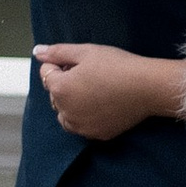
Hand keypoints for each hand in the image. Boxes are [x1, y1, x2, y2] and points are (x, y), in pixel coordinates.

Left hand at [34, 45, 185, 140]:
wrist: (147, 87)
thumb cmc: (118, 66)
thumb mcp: (86, 52)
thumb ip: (57, 52)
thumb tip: (37, 52)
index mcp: (60, 89)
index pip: (46, 73)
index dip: (62, 63)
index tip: (83, 62)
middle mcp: (66, 111)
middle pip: (55, 95)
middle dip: (66, 83)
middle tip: (92, 74)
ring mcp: (81, 126)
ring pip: (65, 113)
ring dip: (72, 102)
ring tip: (95, 90)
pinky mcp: (96, 134)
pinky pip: (82, 125)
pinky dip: (86, 116)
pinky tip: (103, 104)